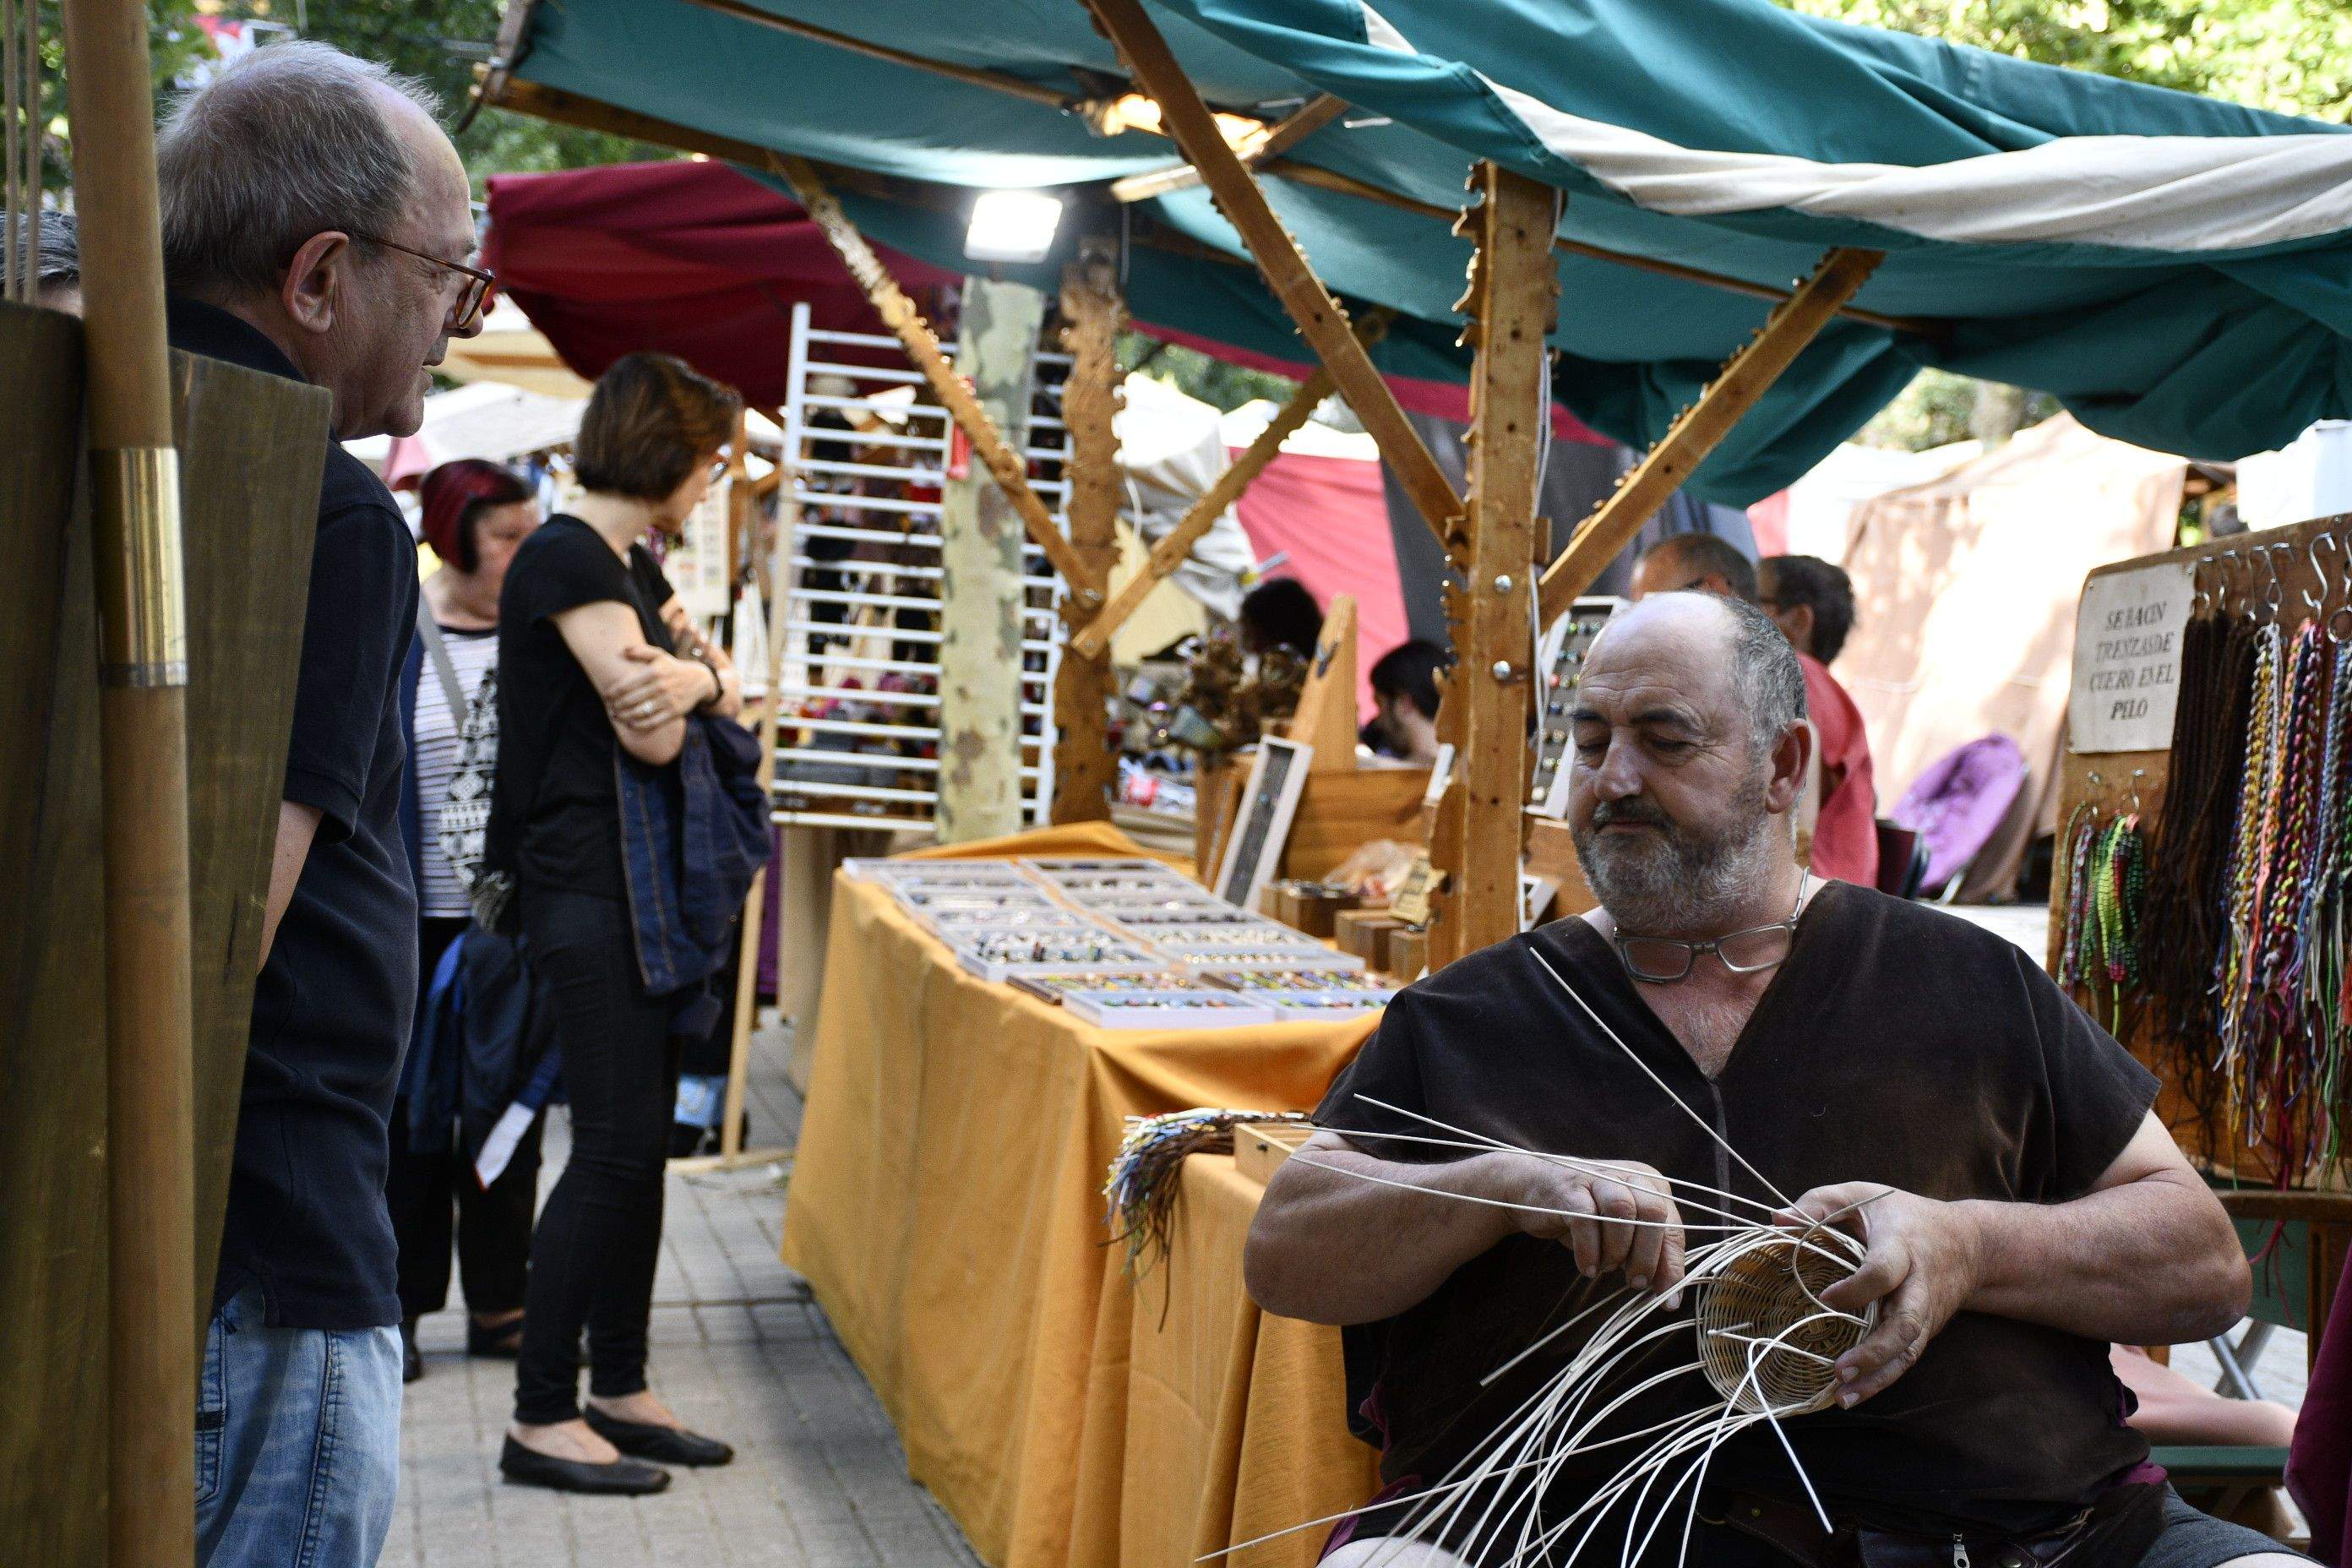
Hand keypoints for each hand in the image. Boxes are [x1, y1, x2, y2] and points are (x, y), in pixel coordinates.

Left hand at [600, 644, 713, 730]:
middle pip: (631, 700)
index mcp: (654, 671)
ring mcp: (668, 701)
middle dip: (617, 706)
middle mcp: (661, 686)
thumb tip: (624, 650)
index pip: (627, 685)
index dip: (613, 693)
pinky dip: (639, 725)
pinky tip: (631, 723)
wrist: (698, 680)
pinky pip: (652, 722)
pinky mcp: (674, 712)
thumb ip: (641, 651)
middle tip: (610, 708)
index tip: (606, 696)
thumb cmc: (672, 667)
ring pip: (640, 713)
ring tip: (617, 716)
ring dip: (624, 716)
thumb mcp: (659, 655)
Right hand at [1487, 1153, 1684, 1294]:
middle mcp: (1629, 1176)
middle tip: (1634, 1283)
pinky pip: (1586, 1220)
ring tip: (1605, 1269)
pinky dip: (1588, 1250)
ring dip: (1617, 1250)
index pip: (1673, 1227)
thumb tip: (1671, 1299)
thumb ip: (1649, 1257)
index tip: (1669, 1301)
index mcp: (1650, 1184)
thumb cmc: (1585, 1215)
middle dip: (1647, 1257)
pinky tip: (1586, 1267)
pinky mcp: (1570, 1188)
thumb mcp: (1622, 1235)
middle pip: (1653, 1214)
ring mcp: (1598, 1179)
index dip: (1672, 1265)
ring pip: (1623, 1212)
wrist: (1532, 1189)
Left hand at [1778, 1183, 1983, 1406]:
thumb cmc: (1903, 1215)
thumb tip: (1777, 1220)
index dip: (1857, 1288)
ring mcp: (1926, 1312)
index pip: (1883, 1271)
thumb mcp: (1863, 1196)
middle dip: (1874, 1351)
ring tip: (1843, 1395)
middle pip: (1905, 1323)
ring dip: (1878, 1377)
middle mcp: (1919, 1285)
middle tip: (1839, 1369)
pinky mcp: (1926, 1330)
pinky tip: (1853, 1396)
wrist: (1971, 1243)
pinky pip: (1907, 1359)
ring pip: (1908, 1351)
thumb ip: (1820, 1204)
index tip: (1825, 1298)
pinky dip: (1883, 1380)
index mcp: (1901, 1247)